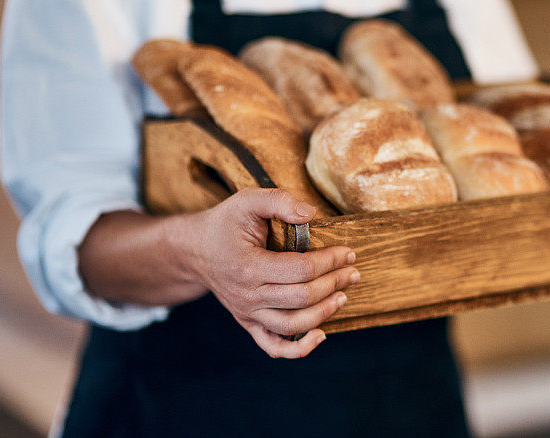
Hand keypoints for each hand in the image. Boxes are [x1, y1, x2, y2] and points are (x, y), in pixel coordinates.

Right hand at [175, 188, 358, 357]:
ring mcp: (247, 313)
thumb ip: (279, 200)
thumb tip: (310, 214)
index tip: (348, 252)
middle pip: (302, 298)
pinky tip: (320, 335)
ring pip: (292, 326)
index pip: (301, 270)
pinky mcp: (248, 323)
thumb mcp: (247, 201)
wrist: (196, 250)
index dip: (330, 262)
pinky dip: (298, 349)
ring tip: (343, 296)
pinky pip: (273, 346)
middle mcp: (247, 295)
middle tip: (353, 271)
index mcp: (249, 266)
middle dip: (334, 284)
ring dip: (324, 313)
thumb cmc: (226, 223)